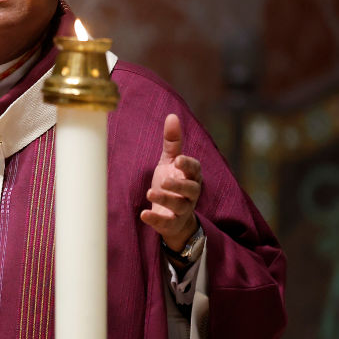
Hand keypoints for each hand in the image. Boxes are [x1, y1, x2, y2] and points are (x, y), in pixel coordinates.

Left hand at [139, 114, 201, 250]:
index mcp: (191, 176)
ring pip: (179, 206)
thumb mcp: (170, 162)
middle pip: (191, 189)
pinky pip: (166, 223)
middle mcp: (190, 193)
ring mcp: (182, 210)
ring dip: (165, 199)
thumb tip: (172, 115)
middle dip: (178, 184)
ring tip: (150, 192)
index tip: (179, 159)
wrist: (173, 216)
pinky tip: (143, 214)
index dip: (188, 165)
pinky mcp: (172, 223)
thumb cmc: (172, 183)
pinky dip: (155, 219)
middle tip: (163, 180)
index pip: (195, 169)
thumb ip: (172, 142)